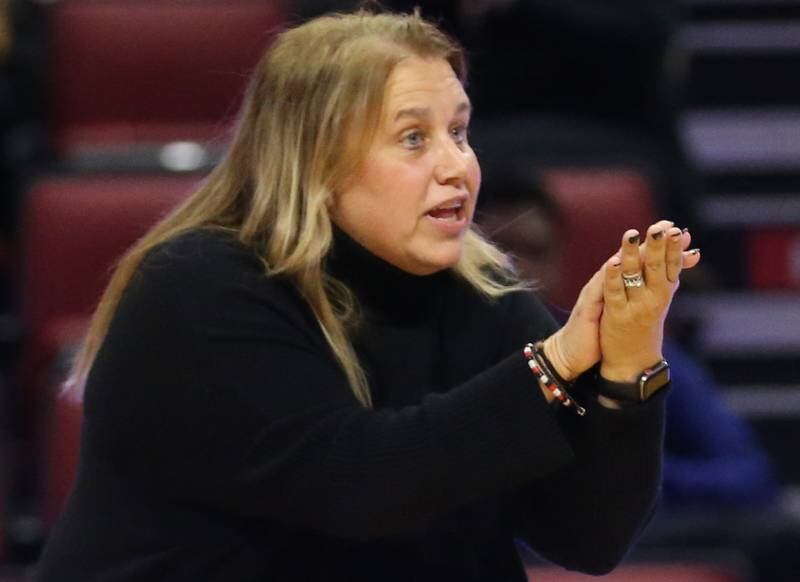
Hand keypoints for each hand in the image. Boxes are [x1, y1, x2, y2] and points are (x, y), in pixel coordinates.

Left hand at [600, 220, 699, 380]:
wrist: (632, 360)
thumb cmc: (647, 323)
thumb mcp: (663, 296)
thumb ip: (673, 271)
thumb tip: (693, 248)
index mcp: (665, 291)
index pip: (673, 265)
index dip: (673, 247)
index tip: (674, 229)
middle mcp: (654, 298)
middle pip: (658, 268)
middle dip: (658, 247)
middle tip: (658, 228)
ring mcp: (635, 307)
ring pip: (635, 276)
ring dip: (633, 255)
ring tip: (631, 235)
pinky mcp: (616, 315)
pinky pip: (615, 292)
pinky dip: (613, 276)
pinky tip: (612, 261)